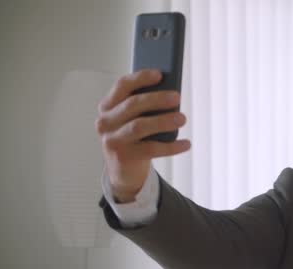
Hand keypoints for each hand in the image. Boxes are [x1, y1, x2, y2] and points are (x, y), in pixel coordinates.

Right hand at [95, 69, 189, 202]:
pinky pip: (151, 149)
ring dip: (163, 121)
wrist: (123, 170)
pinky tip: (186, 143)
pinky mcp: (124, 157)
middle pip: (132, 105)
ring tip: (182, 118)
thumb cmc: (134, 137)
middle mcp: (105, 122)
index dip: (140, 78)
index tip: (160, 74)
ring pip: (139, 126)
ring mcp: (112, 140)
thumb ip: (145, 106)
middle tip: (177, 97)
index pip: (122, 86)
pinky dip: (171, 146)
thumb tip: (171, 95)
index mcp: (107, 106)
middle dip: (156, 99)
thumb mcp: (134, 118)